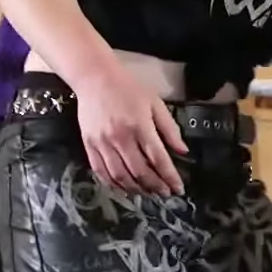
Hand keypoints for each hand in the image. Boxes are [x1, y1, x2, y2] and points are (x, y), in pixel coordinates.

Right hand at [75, 67, 188, 195]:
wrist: (95, 78)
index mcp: (140, 126)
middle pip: (139, 171)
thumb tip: (183, 151)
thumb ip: (169, 129)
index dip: (170, 177)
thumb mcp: (155, 103)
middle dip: (155, 186)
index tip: (178, 188)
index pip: (158, 158)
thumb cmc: (128, 88)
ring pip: (120, 176)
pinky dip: (113, 184)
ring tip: (148, 193)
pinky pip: (101, 171)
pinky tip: (124, 188)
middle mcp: (120, 137)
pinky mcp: (89, 145)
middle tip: (165, 194)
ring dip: (136, 189)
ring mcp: (102, 143)